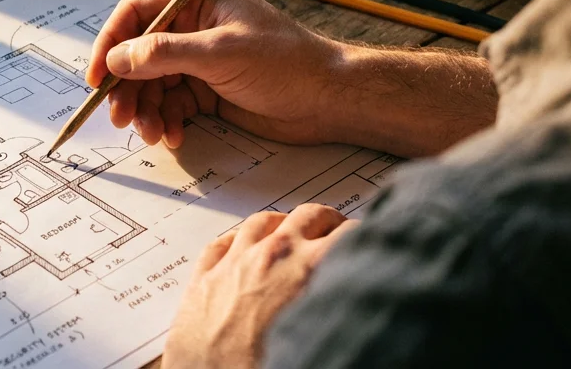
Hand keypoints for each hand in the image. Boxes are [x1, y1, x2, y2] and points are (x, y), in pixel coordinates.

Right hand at [85, 0, 345, 148]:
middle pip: (139, 53)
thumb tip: (118, 58)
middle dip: (128, 87)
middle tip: (121, 116)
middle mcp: (194, 26)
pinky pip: (173, 104)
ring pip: (153, 83)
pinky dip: (168, 121)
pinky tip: (174, 135)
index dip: (111, 43)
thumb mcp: (221, 53)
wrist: (329, 100)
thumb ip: (165, 53)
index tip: (97, 76)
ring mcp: (200, 59)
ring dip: (147, 109)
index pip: (137, 13)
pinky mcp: (209, 89)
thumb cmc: (287, 63)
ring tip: (152, 132)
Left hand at [162, 205, 357, 368]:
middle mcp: (271, 255)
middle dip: (327, 222)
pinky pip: (222, 242)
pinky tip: (241, 245)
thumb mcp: (321, 334)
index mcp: (306, 269)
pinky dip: (237, 239)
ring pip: (263, 222)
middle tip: (335, 234)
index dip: (363, 237)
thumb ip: (341, 306)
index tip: (366, 244)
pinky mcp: (204, 277)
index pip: (348, 233)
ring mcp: (234, 261)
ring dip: (283, 224)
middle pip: (307, 216)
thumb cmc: (261, 367)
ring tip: (291, 232)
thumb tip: (363, 303)